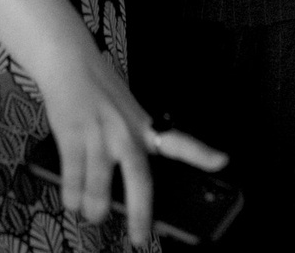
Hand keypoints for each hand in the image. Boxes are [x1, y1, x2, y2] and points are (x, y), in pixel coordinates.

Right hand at [40, 44, 226, 244]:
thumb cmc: (100, 93)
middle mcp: (126, 132)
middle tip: (138, 238)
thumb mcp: (125, 114)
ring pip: (100, 189)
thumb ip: (130, 145)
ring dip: (94, 209)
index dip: (201, 153)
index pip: (178, 141)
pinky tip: (72, 201)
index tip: (223, 162)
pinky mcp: (73, 135)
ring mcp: (100, 135)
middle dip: (139, 215)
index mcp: (144, 126)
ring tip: (93, 215)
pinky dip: (72, 197)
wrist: (71, 61)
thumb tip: (122, 194)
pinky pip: (74, 178)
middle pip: (140, 180)